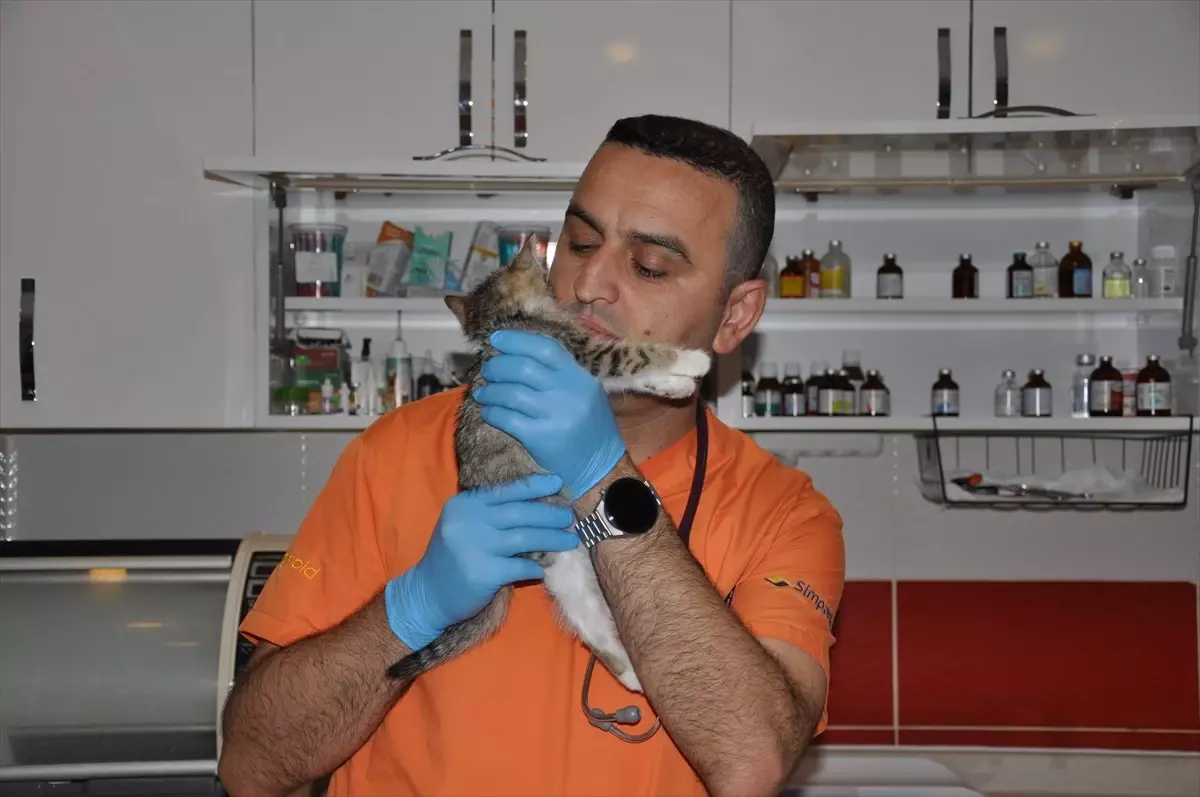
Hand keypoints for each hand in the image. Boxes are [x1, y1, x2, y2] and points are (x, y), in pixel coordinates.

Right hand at [384, 473, 578, 650]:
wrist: (427, 593)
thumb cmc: (452, 557)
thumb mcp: (464, 525)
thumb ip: (492, 514)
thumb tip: (538, 507)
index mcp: (465, 505)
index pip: (506, 491)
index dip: (535, 486)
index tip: (558, 482)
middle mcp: (469, 521)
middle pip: (521, 513)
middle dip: (550, 514)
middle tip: (570, 517)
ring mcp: (475, 547)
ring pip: (525, 538)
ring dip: (552, 539)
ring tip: (571, 540)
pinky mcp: (483, 573)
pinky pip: (520, 567)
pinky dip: (536, 568)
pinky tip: (544, 569)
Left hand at [473, 329, 626, 500]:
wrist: (602, 469)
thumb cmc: (591, 429)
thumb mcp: (586, 394)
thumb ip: (560, 374)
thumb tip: (518, 356)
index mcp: (581, 378)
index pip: (546, 348)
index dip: (517, 340)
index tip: (496, 339)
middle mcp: (569, 393)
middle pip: (523, 368)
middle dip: (498, 366)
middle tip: (487, 370)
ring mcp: (555, 415)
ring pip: (511, 393)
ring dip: (490, 391)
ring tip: (483, 393)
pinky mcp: (541, 438)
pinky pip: (507, 419)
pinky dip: (492, 412)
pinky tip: (488, 412)